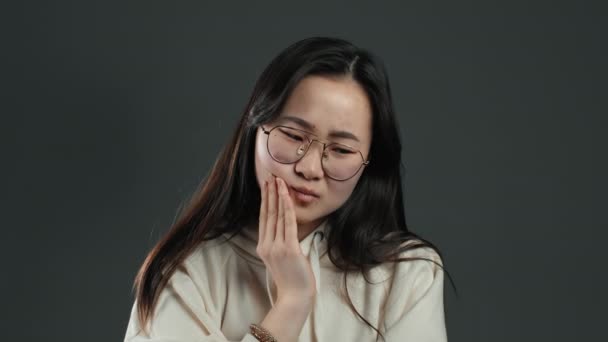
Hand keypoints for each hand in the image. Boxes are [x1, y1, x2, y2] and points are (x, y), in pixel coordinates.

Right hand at [256, 176, 316, 303]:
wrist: (295, 297)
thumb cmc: (292, 279)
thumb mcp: (281, 258)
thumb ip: (280, 242)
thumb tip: (286, 228)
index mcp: (263, 246)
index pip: (264, 218)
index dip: (265, 200)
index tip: (267, 186)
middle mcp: (267, 245)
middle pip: (268, 214)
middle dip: (270, 193)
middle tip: (271, 176)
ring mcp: (276, 248)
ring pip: (277, 216)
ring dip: (278, 196)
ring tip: (279, 181)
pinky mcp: (288, 250)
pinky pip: (288, 224)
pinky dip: (288, 208)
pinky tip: (287, 197)